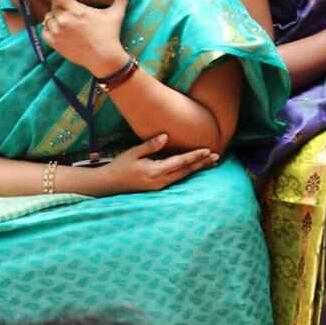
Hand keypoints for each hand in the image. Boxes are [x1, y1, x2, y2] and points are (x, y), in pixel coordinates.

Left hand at [26, 0, 130, 75]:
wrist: (103, 58)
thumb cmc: (110, 35)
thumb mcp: (116, 15)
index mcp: (77, 10)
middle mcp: (64, 19)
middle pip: (54, 5)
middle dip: (61, 6)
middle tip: (74, 14)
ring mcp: (57, 31)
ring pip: (48, 17)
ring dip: (55, 18)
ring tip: (69, 24)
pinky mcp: (53, 42)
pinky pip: (44, 30)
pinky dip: (50, 29)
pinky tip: (62, 32)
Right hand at [83, 135, 218, 195]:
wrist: (108, 185)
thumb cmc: (119, 166)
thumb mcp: (132, 153)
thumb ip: (150, 145)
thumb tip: (166, 136)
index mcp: (154, 171)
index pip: (180, 162)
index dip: (194, 156)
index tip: (208, 150)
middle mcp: (159, 181)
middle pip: (186, 171)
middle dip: (202, 163)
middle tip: (217, 156)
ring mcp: (159, 186)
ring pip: (183, 176)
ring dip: (197, 168)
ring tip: (212, 162)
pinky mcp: (158, 188)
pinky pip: (177, 179)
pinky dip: (188, 173)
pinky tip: (196, 169)